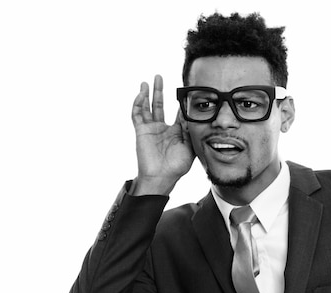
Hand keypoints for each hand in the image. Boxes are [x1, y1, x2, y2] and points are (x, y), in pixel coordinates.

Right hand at [131, 75, 194, 194]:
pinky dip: (138, 104)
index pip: (177, 112)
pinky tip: (140, 95)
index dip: (179, 102)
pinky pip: (137, 115)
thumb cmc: (176, 166)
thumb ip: (191, 131)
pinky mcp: (141, 131)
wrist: (162, 176)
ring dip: (147, 94)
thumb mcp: (190, 147)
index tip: (183, 90)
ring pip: (147, 107)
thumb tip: (193, 116)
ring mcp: (151, 129)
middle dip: (160, 91)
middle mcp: (162, 128)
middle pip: (160, 105)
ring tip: (147, 81)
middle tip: (159, 76)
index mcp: (175, 132)